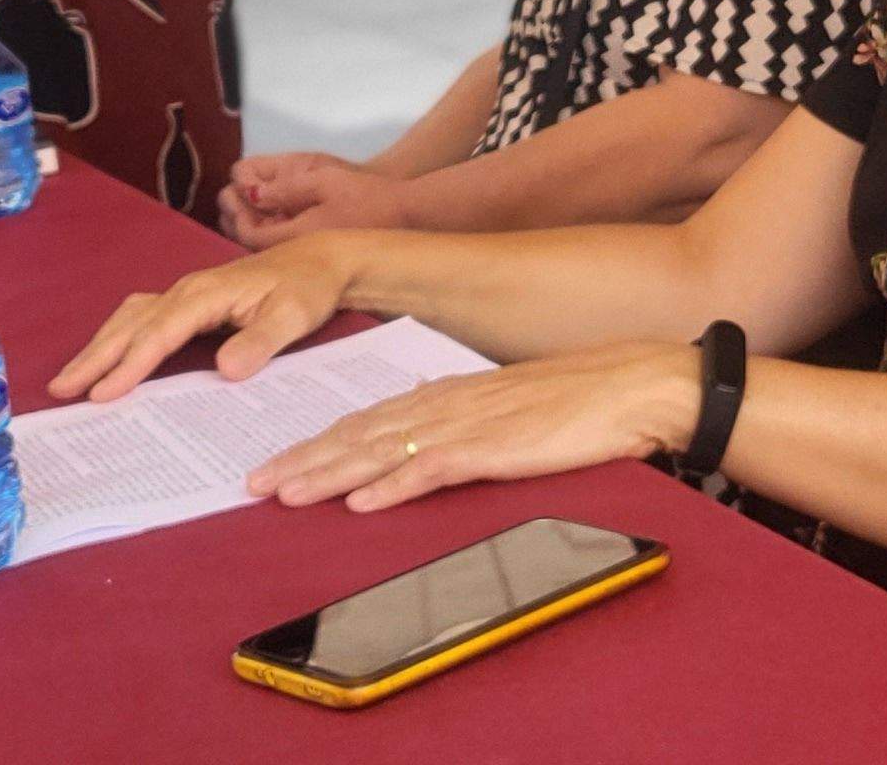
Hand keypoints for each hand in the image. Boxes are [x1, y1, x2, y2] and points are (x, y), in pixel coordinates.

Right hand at [50, 237, 358, 403]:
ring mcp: (184, 293)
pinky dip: (118, 337)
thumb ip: (260, 342)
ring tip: (70, 379)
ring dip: (99, 347)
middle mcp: (186, 290)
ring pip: (130, 318)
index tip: (103, 393)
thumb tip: (224, 371)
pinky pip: (142, 318)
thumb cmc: (307, 288)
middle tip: (62, 389)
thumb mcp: (294, 316)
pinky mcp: (189, 301)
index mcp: (206, 293)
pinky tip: (107, 357)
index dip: (130, 365)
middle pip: (131, 324)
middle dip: (95, 357)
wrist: (320, 261)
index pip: (160, 333)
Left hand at [222, 153, 406, 247]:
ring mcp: (304, 258)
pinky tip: (269, 214)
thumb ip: (284, 188)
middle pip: (249, 244)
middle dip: (235, 217)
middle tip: (229, 194)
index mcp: (293, 238)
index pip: (246, 232)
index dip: (234, 209)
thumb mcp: (323, 181)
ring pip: (262, 248)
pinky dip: (266, 230)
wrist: (402, 217)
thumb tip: (250, 192)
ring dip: (249, 224)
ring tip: (245, 201)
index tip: (231, 188)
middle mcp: (295, 254)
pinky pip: (279, 246)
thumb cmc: (366, 197)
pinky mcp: (314, 256)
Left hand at [246, 343, 697, 513]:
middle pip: (357, 435)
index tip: (276, 464)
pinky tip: (361, 500)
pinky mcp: (494, 447)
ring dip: (327, 472)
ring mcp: (467, 425)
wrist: (633, 387)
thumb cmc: (578, 401)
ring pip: (380, 450)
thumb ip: (461, 421)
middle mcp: (445, 406)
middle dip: (302, 460)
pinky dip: (391, 485)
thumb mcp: (506, 407)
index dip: (316, 444)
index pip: (366, 421)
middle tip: (254, 483)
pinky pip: (432, 469)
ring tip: (284, 492)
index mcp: (446, 397)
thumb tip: (423, 439)